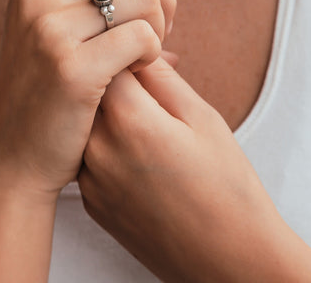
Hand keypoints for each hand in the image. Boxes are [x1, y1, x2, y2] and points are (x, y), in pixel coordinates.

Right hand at [0, 0, 194, 199]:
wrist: (16, 151)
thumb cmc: (44, 85)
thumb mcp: (48, 17)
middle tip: (162, 30)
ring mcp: (49, 26)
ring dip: (161, 28)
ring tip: (145, 55)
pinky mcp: (70, 66)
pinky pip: (144, 37)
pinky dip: (153, 55)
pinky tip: (137, 72)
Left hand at [79, 58, 310, 281]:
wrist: (224, 258)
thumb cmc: (224, 187)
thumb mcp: (202, 118)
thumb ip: (162, 78)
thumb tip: (139, 52)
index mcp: (129, 121)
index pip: (107, 61)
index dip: (125, 52)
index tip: (140, 57)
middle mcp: (97, 149)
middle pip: (92, 91)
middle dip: (115, 80)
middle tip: (145, 88)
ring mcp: (89, 179)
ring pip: (86, 123)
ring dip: (107, 113)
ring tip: (143, 122)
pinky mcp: (90, 201)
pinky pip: (88, 155)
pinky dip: (105, 144)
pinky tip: (135, 154)